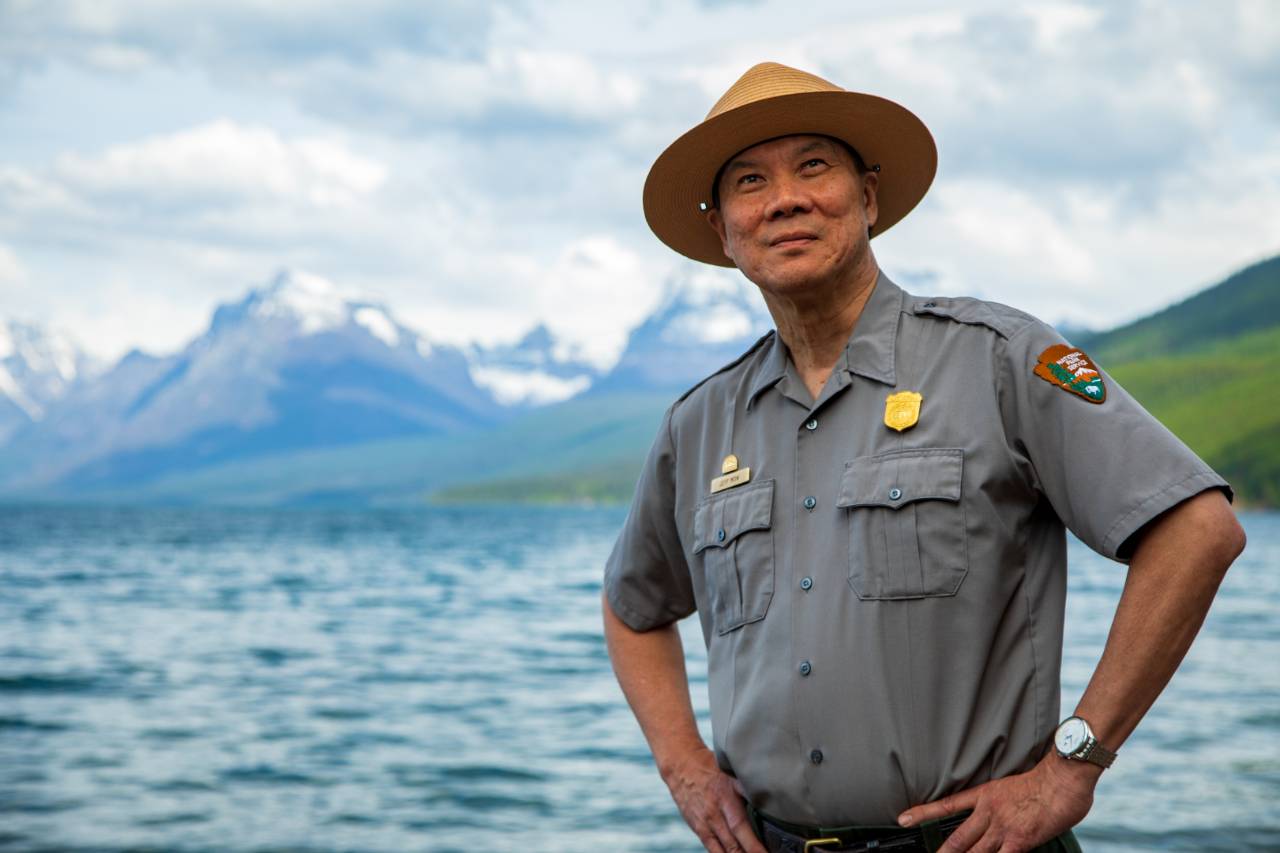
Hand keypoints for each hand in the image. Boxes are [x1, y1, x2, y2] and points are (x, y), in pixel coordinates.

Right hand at [663, 747, 765, 852]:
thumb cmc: (710, 768)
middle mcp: (715, 816)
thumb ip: (749, 788)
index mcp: (725, 800)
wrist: (681, 767)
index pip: (741, 828)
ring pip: (723, 851)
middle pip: (733, 846)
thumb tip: (771, 798)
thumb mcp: (732, 774)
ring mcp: (706, 825)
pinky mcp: (699, 830)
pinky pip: (712, 849)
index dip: (755, 847)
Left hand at [896, 753, 1097, 851]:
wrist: (1063, 777)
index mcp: (986, 794)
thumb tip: (1006, 817)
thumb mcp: (1015, 785)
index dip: (923, 813)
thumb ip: (1005, 802)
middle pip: (958, 837)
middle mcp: (989, 811)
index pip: (947, 804)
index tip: (903, 819)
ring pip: (974, 852)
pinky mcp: (1019, 841)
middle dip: (943, 852)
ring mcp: (1002, 827)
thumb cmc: (1048, 779)